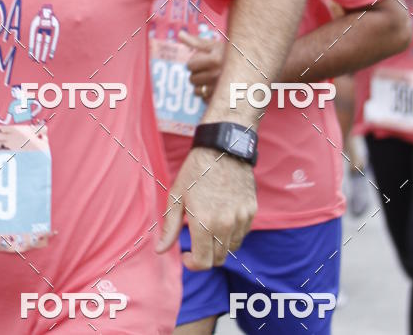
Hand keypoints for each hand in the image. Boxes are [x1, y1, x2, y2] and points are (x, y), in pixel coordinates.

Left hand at [156, 146, 256, 269]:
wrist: (223, 148)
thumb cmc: (196, 171)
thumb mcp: (176, 196)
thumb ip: (170, 227)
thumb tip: (160, 251)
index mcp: (204, 223)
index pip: (203, 262)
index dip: (192, 264)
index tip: (186, 254)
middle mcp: (225, 224)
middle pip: (218, 259)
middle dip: (205, 256)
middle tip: (197, 240)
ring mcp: (241, 218)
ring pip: (231, 248)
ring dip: (219, 245)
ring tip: (209, 226)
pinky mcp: (251, 210)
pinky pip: (242, 233)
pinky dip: (232, 232)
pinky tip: (223, 217)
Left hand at [179, 31, 224, 101]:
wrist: (250, 69)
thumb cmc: (229, 55)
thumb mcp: (214, 45)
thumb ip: (196, 41)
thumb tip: (180, 34)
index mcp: (214, 60)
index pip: (190, 65)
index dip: (194, 62)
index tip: (204, 61)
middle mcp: (217, 75)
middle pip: (192, 79)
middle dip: (197, 74)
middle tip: (209, 70)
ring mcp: (220, 89)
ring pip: (196, 91)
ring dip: (201, 86)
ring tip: (212, 79)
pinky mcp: (222, 100)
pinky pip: (205, 100)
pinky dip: (208, 95)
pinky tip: (217, 88)